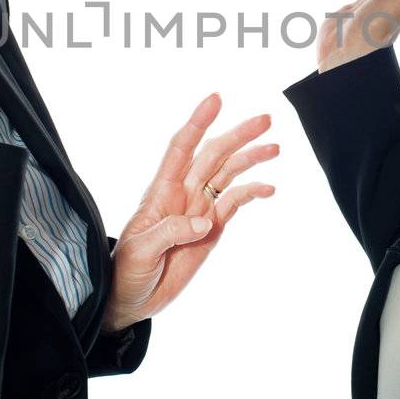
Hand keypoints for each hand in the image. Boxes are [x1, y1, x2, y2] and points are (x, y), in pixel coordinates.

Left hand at [101, 94, 278, 333]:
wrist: (131, 298)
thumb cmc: (126, 270)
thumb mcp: (141, 252)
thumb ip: (170, 232)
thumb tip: (203, 220)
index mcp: (161, 192)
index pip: (181, 148)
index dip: (198, 123)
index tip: (216, 100)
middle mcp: (183, 193)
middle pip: (213, 155)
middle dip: (237, 135)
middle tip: (265, 120)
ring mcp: (200, 209)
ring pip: (228, 174)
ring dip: (249, 158)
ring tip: (274, 147)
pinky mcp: (213, 229)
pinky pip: (235, 204)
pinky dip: (252, 193)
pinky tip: (268, 188)